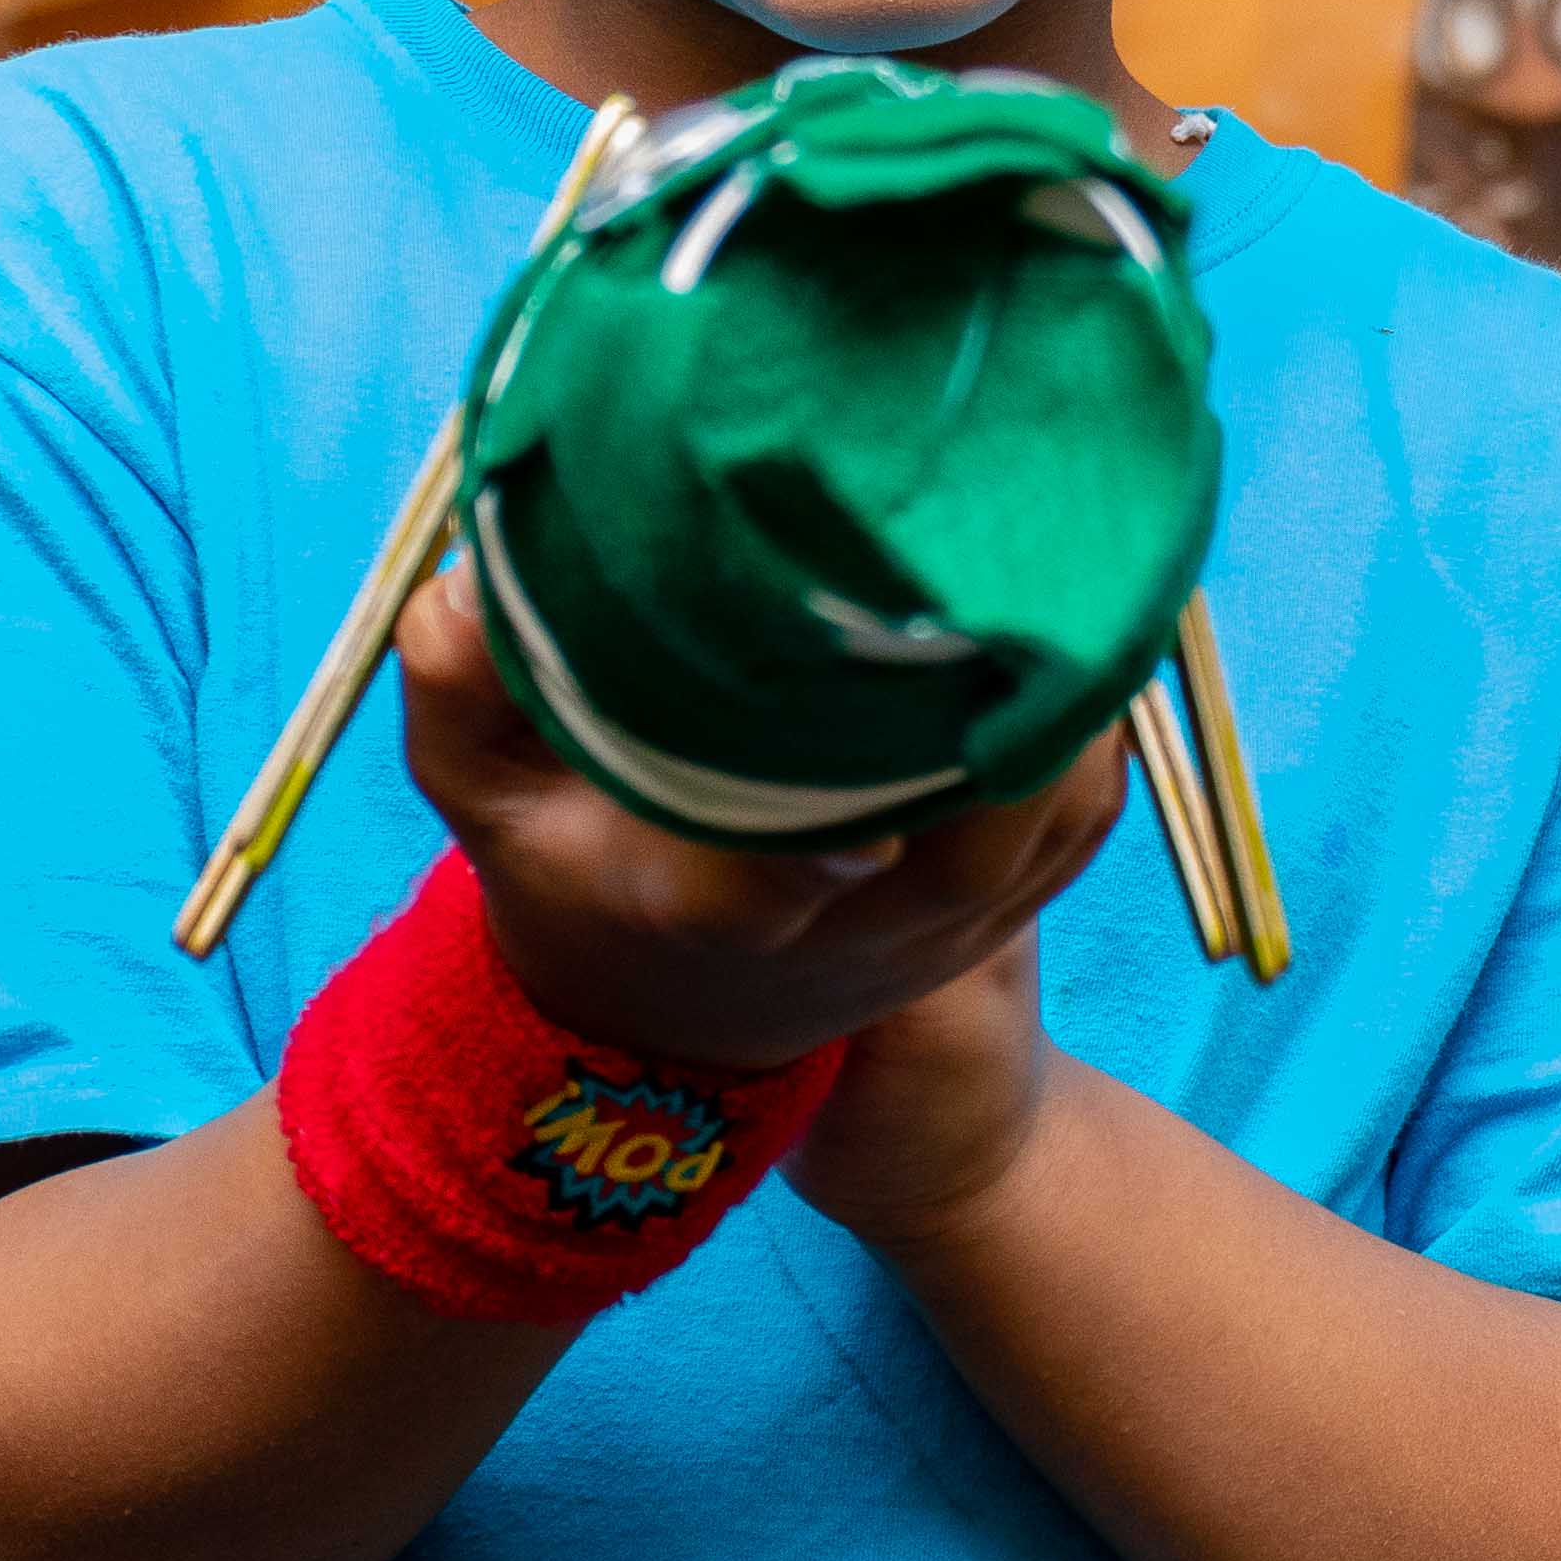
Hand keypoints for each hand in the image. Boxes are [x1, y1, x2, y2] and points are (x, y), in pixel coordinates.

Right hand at [389, 572, 1123, 1127]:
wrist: (672, 1026)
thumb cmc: (571, 873)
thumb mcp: (484, 793)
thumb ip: (462, 689)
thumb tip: (467, 584)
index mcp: (714, 902)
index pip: (790, 867)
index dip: (846, 785)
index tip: (883, 663)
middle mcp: (855, 927)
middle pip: (976, 834)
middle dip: (1002, 696)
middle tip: (1010, 535)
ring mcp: (947, 927)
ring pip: (1052, 814)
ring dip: (1069, 693)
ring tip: (1067, 545)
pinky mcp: (1006, 910)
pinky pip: (1086, 811)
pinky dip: (1098, 717)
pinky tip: (1089, 609)